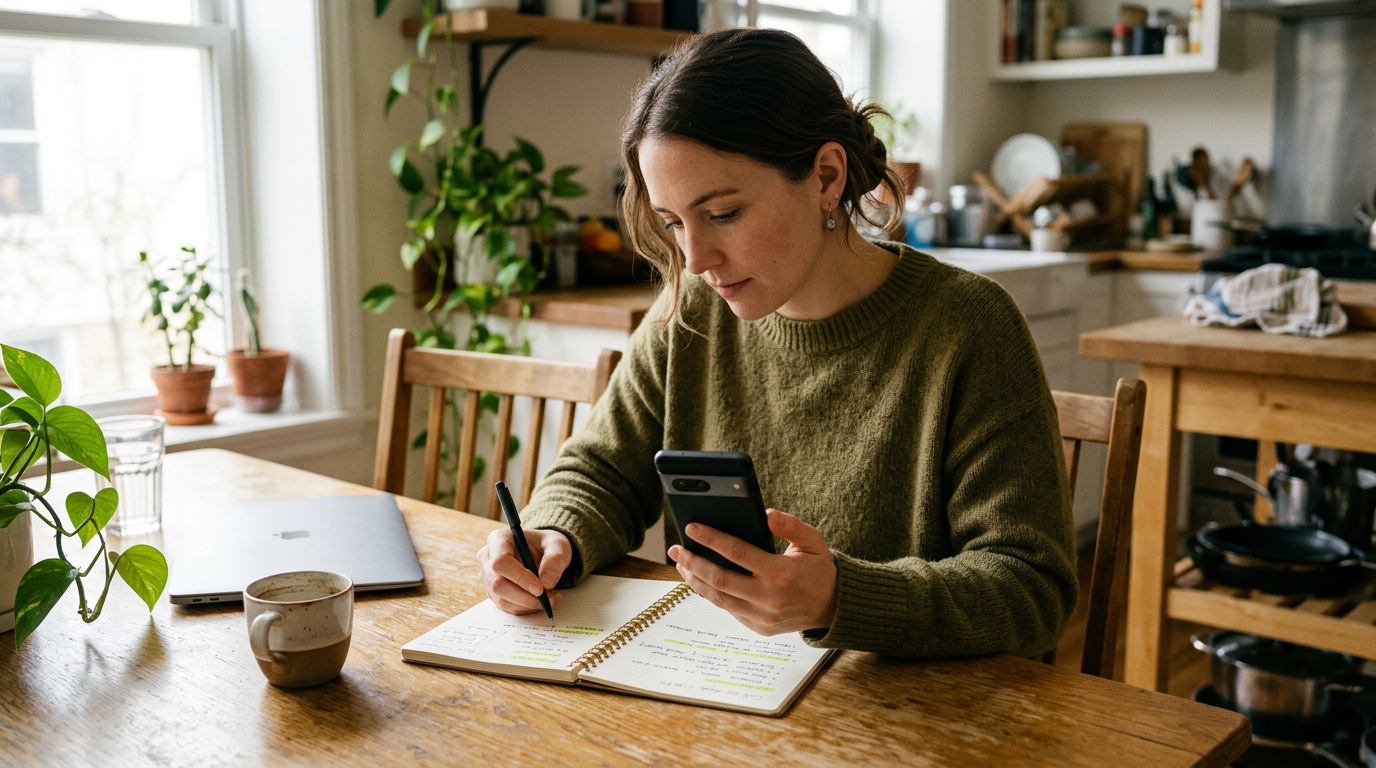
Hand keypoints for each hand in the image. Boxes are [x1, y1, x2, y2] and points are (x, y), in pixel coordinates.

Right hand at [477, 527, 571, 614]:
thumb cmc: (546, 545)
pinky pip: (508, 607)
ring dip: (528, 604)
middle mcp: (488, 558)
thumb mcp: (557, 545)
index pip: (500, 561)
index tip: (540, 588)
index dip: (519, 577)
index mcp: (499, 540)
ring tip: (550, 598)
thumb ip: (555, 559)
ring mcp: (489, 577)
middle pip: (498, 584)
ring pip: (502, 599)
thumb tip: (546, 582)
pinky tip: (541, 601)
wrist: (543, 553)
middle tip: (549, 597)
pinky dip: (527, 608)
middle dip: (525, 596)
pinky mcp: (494, 593)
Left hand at [667, 509, 836, 635]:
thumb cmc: (820, 569)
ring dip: (695, 579)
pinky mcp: (758, 628)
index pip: (737, 553)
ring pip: (718, 597)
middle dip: (693, 561)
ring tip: (682, 564)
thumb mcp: (814, 541)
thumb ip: (791, 525)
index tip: (691, 528)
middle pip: (719, 578)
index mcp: (781, 573)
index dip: (711, 539)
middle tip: (676, 548)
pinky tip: (700, 579)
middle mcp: (769, 598)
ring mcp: (762, 616)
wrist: (834, 608)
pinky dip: (710, 593)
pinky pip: (728, 608)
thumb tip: (765, 514)